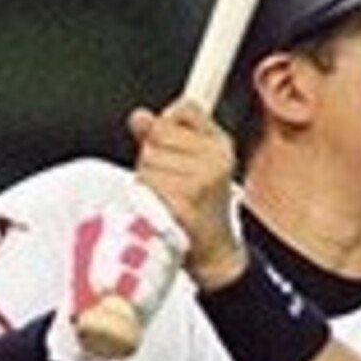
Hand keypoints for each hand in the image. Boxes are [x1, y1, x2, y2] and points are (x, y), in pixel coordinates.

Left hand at [128, 100, 246, 289]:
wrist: (215, 252)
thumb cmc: (202, 206)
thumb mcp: (195, 162)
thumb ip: (166, 134)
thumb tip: (139, 116)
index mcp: (221, 145)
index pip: (185, 109)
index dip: (168, 125)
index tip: (172, 145)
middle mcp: (214, 159)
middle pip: (158, 134)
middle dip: (153, 156)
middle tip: (170, 180)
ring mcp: (200, 181)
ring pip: (149, 161)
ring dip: (148, 180)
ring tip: (167, 197)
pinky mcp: (183, 203)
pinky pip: (147, 186)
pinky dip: (147, 198)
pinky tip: (163, 209)